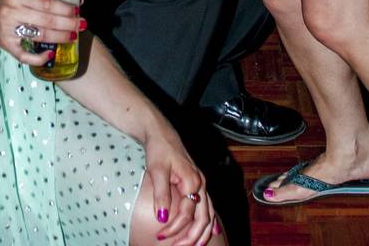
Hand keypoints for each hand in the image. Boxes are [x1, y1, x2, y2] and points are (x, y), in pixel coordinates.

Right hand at [0, 0, 80, 64]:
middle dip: (68, 24)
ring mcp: (8, 31)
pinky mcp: (6, 46)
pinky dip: (39, 58)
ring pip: (39, 36)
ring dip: (60, 38)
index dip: (64, 9)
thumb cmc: (6, 0)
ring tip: (73, 36)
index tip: (78, 11)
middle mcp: (12, 12)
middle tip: (82, 25)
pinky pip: (24, 56)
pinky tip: (51, 54)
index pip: (47, 4)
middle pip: (47, 21)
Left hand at [144, 131, 217, 245]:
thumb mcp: (156, 171)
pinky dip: (210, 220)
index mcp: (192, 181)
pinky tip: (212, 230)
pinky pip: (208, 205)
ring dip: (202, 232)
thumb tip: (161, 217)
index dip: (174, 228)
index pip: (186, 214)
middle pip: (202, 217)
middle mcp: (201, 183)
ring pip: (208, 213)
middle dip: (191, 236)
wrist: (161, 133)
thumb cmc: (159, 150)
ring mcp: (201, 183)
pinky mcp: (198, 182)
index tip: (160, 236)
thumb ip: (161, 194)